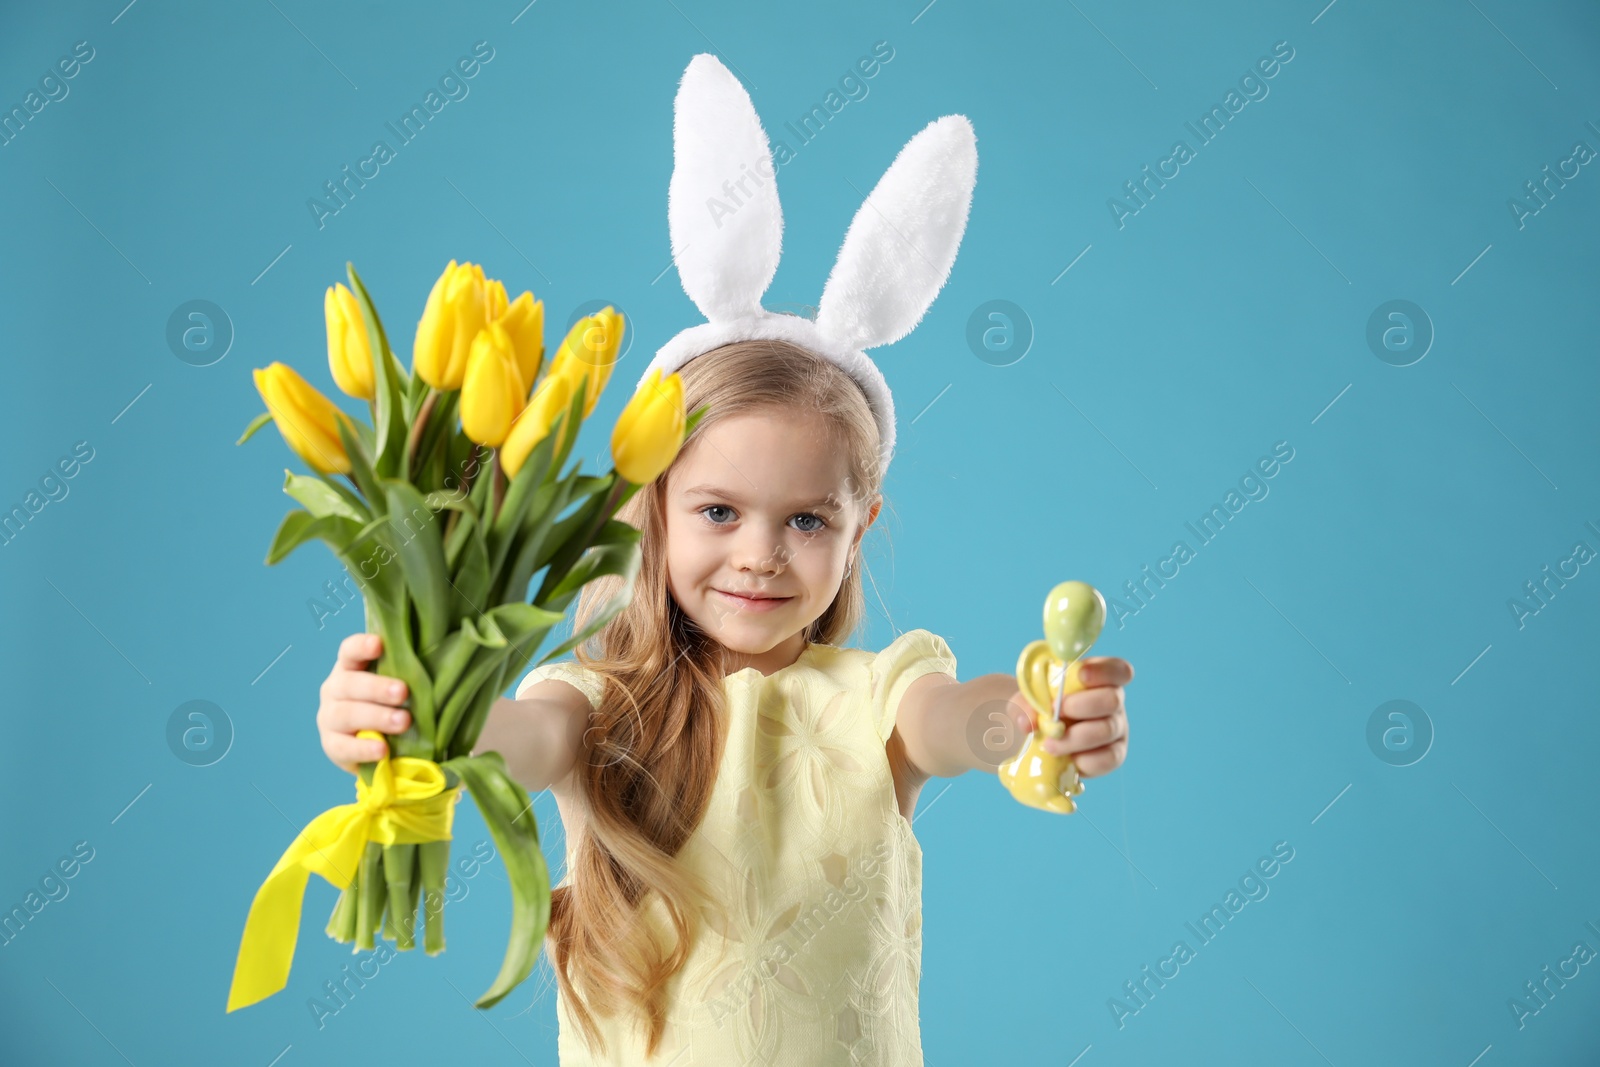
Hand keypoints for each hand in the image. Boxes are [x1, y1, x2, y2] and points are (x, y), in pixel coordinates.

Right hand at [316, 633, 409, 774]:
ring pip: (346, 714)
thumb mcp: (398, 685)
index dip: (361, 646)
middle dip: (377, 687)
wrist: (378, 745)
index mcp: (351, 667)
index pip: (349, 650)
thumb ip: (411, 672)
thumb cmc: (394, 704)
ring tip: (403, 722)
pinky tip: (382, 750)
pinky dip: (363, 749)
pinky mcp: (332, 746)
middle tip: (403, 692)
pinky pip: (344, 747)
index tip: (379, 644)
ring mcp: (329, 718)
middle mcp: (335, 689)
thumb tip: (450, 658)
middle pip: (349, 683)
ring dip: (376, 717)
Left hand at [1028, 656, 1131, 777]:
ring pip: (1107, 730)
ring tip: (1050, 744)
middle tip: (1055, 713)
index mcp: (1099, 679)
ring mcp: (1117, 729)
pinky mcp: (1115, 754)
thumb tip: (1028, 723)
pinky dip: (1085, 760)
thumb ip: (1026, 705)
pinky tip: (1068, 758)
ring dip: (1075, 738)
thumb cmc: (1041, 708)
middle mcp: (1114, 701)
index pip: (1117, 669)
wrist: (1040, 736)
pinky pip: (1108, 758)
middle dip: (1082, 706)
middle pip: (1113, 700)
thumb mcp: (1029, 700)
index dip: (1104, 671)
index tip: (1081, 675)